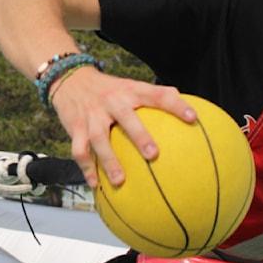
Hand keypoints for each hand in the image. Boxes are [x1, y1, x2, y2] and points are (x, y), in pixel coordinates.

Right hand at [49, 67, 195, 187]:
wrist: (69, 77)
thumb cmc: (110, 89)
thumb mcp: (131, 86)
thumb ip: (155, 97)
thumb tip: (190, 113)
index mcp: (130, 90)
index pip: (157, 94)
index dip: (176, 105)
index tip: (193, 118)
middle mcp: (112, 101)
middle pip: (126, 118)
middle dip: (139, 136)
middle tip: (154, 155)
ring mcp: (92, 115)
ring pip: (99, 139)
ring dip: (109, 161)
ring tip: (120, 181)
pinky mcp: (75, 127)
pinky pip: (80, 150)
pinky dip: (87, 168)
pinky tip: (96, 185)